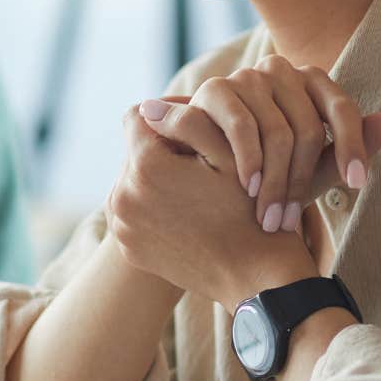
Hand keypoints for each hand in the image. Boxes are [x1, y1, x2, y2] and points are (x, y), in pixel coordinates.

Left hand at [107, 102, 380, 307]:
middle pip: (137, 151)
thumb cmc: (254, 208)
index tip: (194, 124)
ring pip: (136, 180)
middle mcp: (121, 198)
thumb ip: (189, 121)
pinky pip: (138, 211)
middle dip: (165, 148)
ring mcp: (123, 228)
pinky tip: (192, 211)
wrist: (259, 280)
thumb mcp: (229, 154)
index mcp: (144, 168)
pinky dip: (159, 206)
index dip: (169, 116)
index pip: (139, 117)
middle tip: (200, 156)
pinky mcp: (131, 249)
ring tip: (198, 184)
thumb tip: (149, 101)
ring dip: (162, 177)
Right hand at [167, 56, 380, 232]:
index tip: (358, 185)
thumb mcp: (305, 167)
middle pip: (308, 127)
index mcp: (311, 82)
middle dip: (301, 181)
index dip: (353, 146)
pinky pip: (242, 125)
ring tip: (269, 218)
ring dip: (274, 182)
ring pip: (277, 131)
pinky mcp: (214, 88)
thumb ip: (343, 151)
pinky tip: (248, 188)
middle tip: (291, 223)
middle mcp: (281, 69)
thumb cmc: (263, 168)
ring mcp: (247, 76)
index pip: (342, 108)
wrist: (200, 169)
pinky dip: (248, 162)